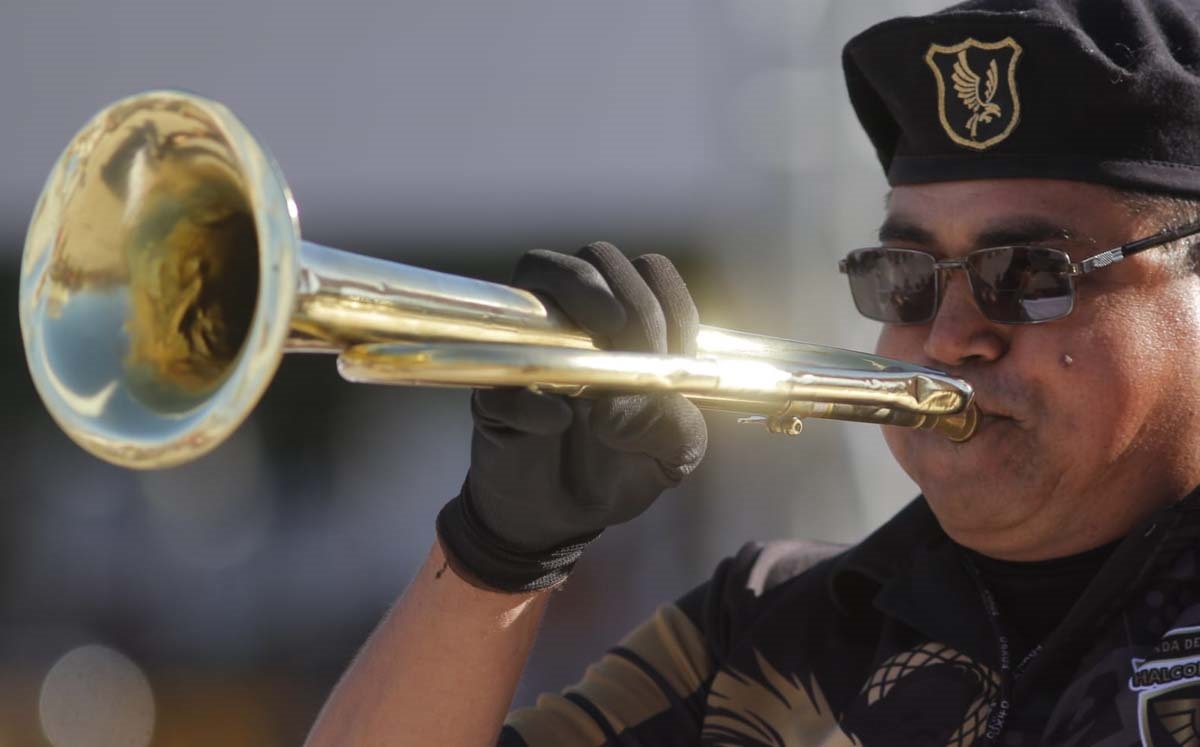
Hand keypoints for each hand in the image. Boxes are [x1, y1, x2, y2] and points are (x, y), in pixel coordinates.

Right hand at [436, 242, 707, 591]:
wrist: (560, 518)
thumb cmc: (617, 468)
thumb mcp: (673, 454)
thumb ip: (677, 425)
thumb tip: (625, 401)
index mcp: (626, 324)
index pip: (649, 273)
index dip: (668, 304)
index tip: (680, 355)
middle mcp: (576, 320)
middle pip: (596, 258)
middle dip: (632, 301)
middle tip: (643, 352)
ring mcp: (526, 346)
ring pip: (536, 275)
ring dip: (577, 301)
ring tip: (600, 359)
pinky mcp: (489, 395)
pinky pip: (500, 377)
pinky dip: (530, 398)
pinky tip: (557, 421)